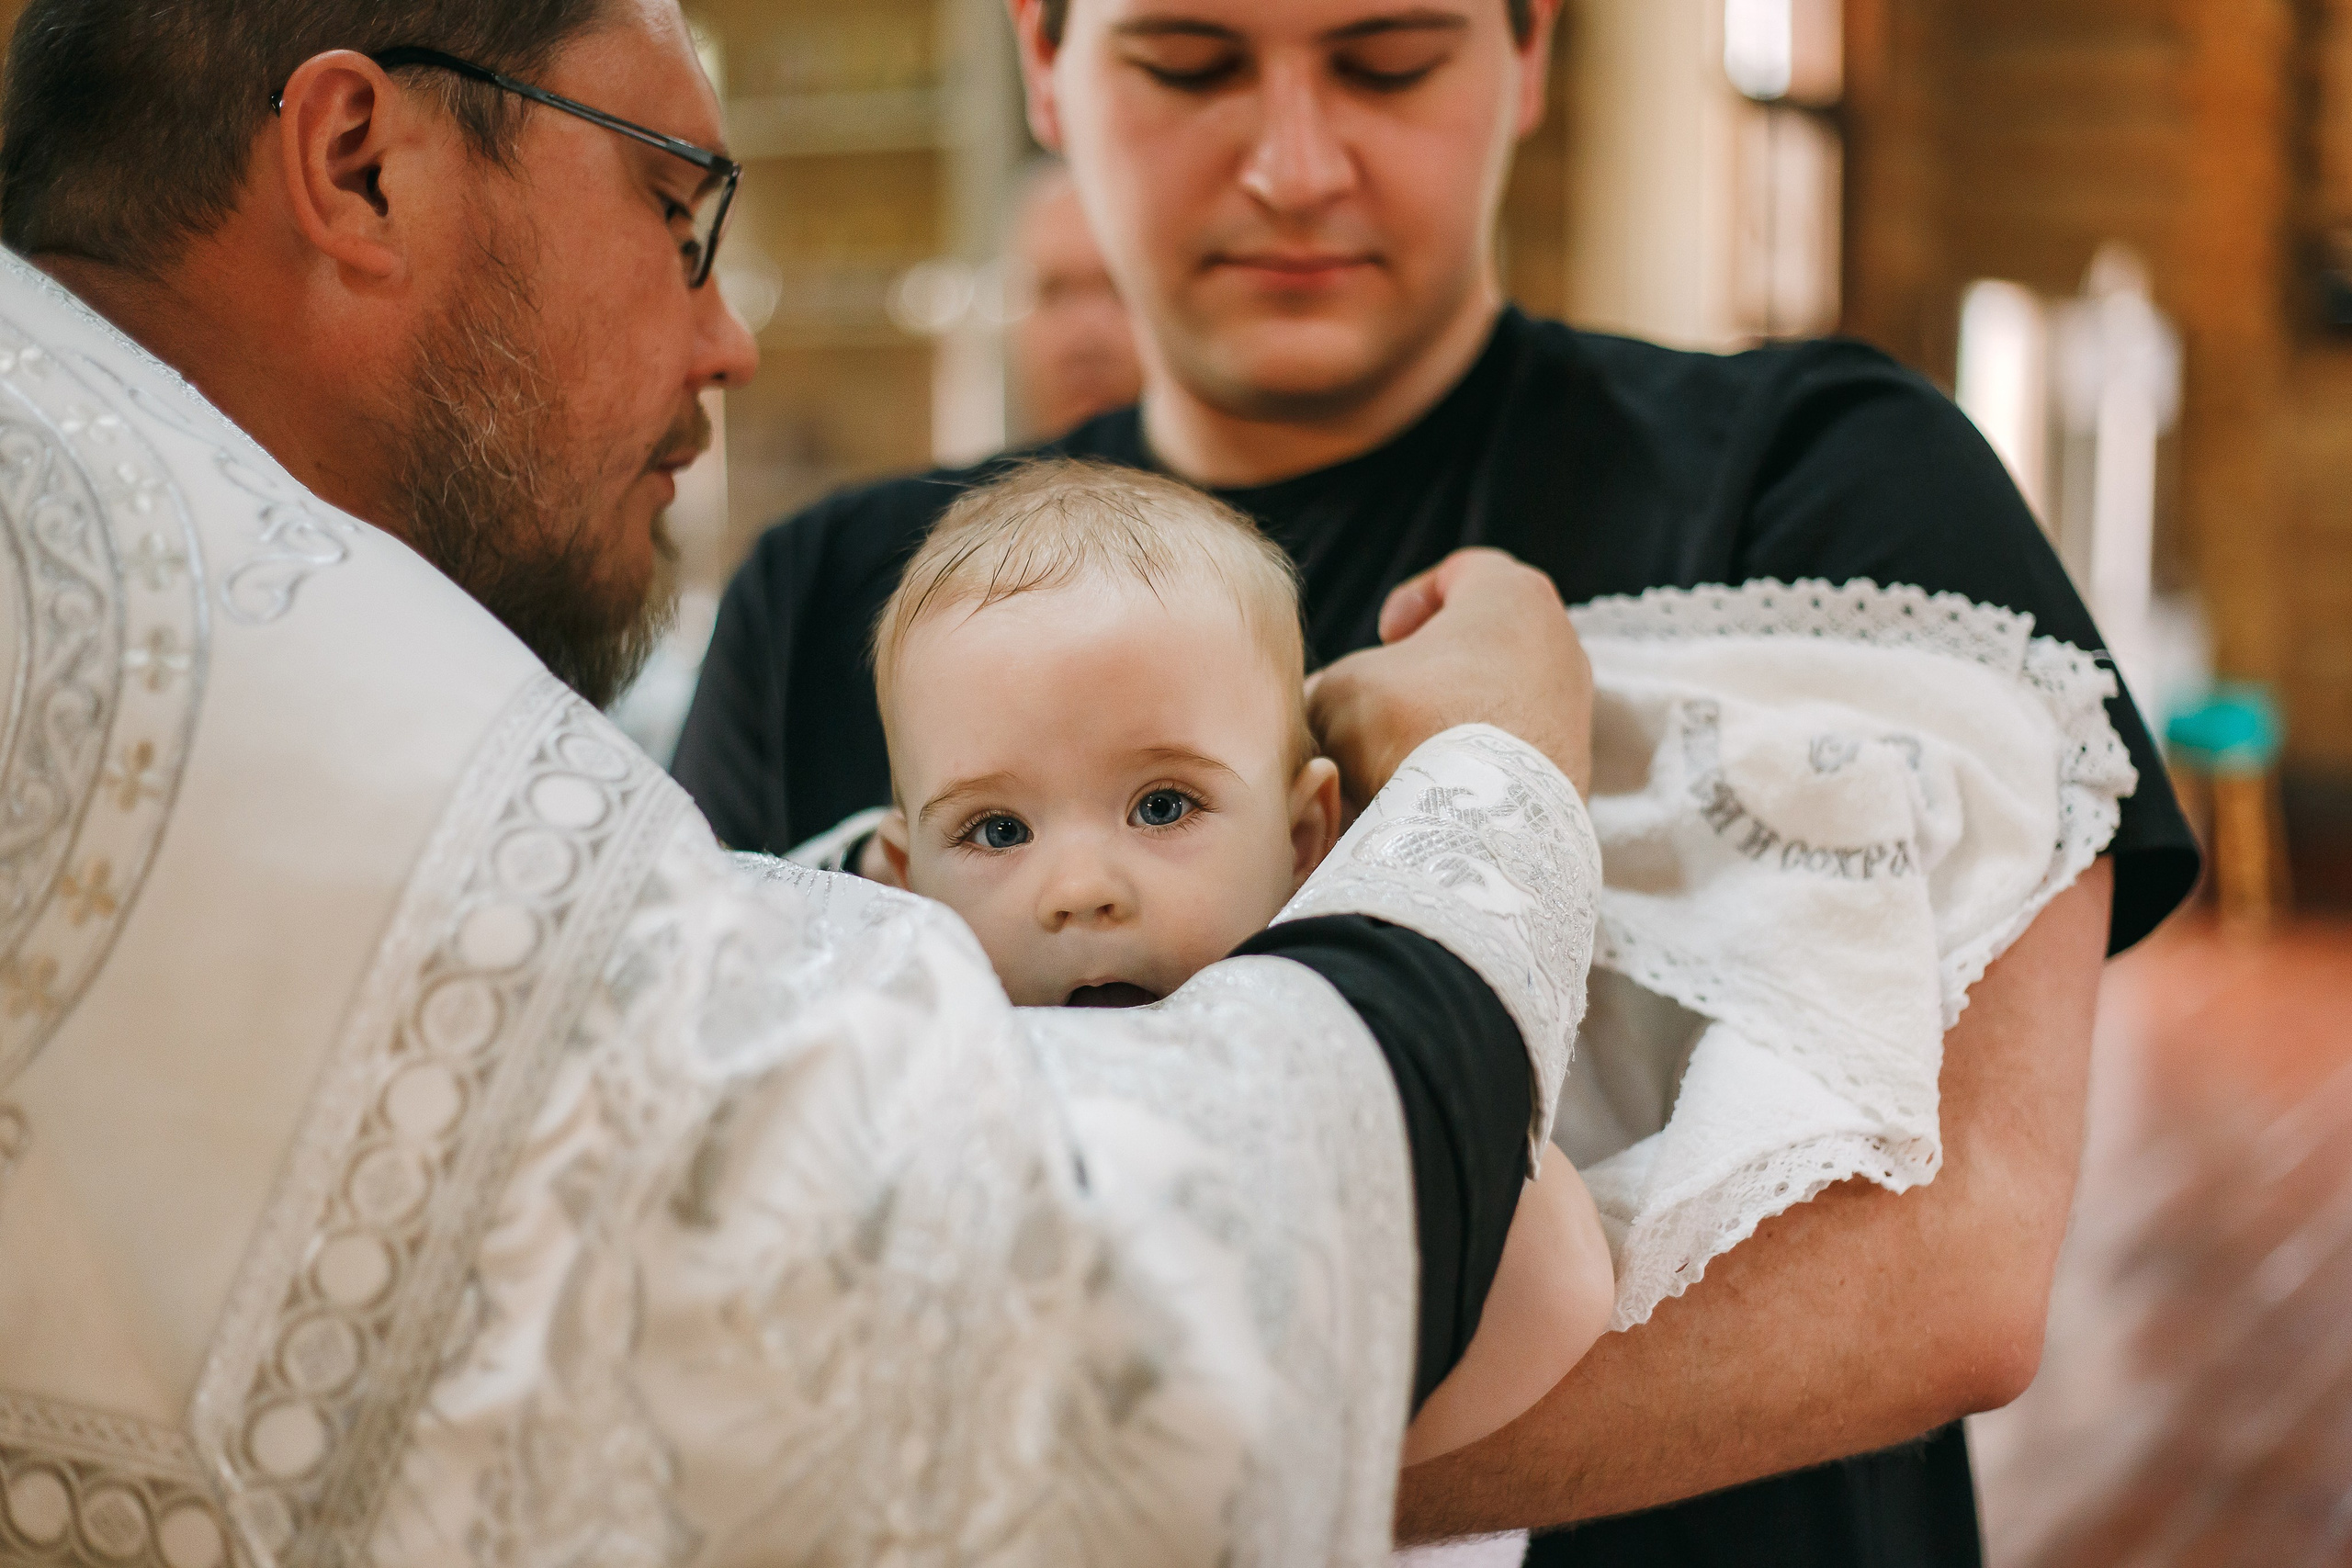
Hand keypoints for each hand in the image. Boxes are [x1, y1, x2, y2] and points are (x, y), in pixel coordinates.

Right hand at [1307, 548, 1592, 812]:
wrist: (1482, 822)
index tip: (1386, 639)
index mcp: (1513, 594)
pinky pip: (1514, 749)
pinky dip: (1477, 761)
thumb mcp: (1341, 688)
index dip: (1413, 600)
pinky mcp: (1573, 766)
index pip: (1462, 573)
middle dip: (1432, 668)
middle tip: (1388, 697)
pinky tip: (1438, 790)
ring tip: (1403, 755)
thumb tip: (1324, 712)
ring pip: (1500, 698)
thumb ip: (1333, 684)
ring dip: (1452, 718)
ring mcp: (1574, 707)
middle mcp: (1559, 641)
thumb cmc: (1415, 726)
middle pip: (1485, 639)